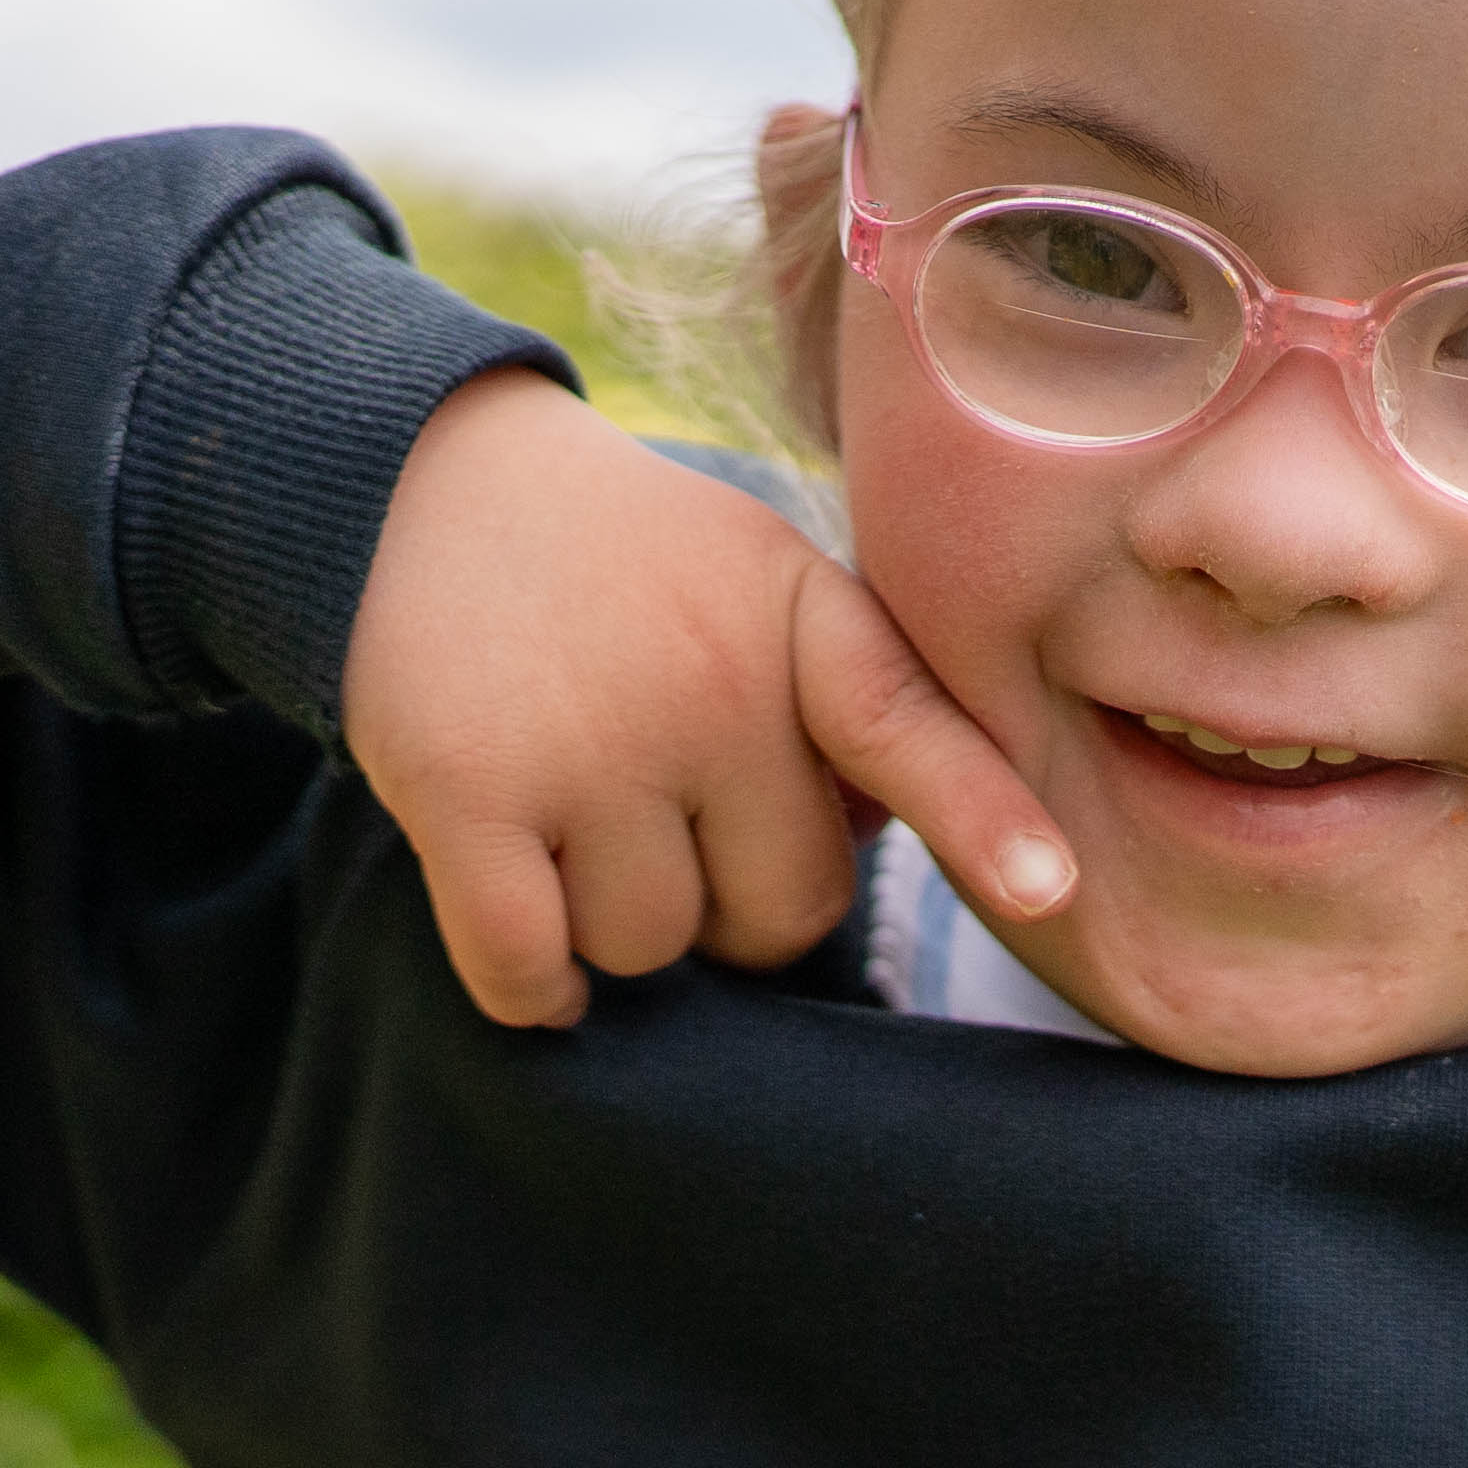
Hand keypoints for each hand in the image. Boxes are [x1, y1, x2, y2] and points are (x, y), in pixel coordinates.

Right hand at [344, 372, 1065, 1029]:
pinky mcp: (467, 791)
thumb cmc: (621, 571)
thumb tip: (886, 851)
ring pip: (648, 949)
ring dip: (610, 923)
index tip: (1049, 889)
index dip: (983, 818)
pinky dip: (531, 984)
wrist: (418, 484)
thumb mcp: (758, 582)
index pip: (907, 727)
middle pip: (780, 914)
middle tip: (659, 807)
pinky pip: (531, 967)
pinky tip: (522, 921)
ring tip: (568, 806)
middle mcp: (708, 678)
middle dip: (727, 901)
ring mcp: (589, 739)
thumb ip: (844, 700)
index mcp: (798, 620)